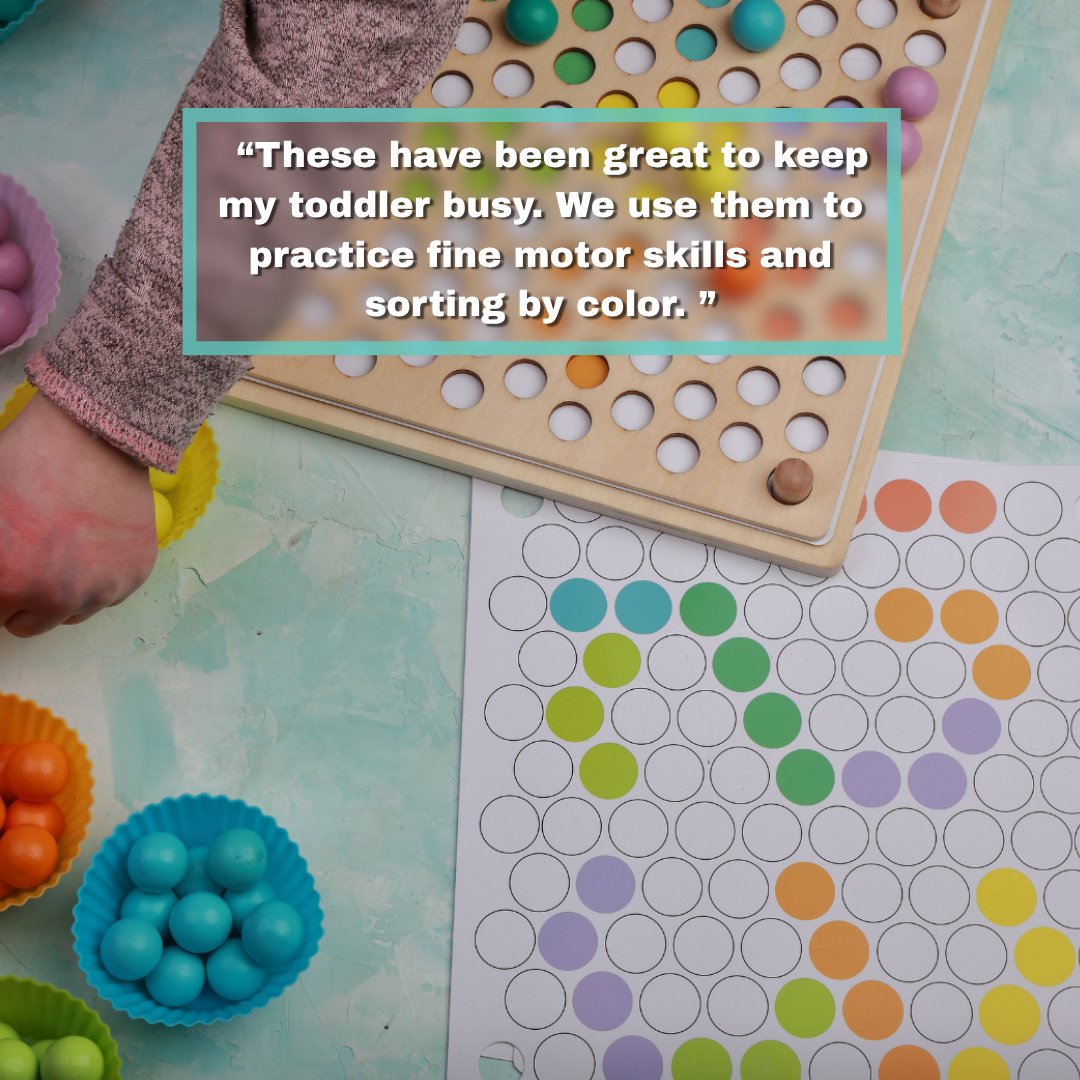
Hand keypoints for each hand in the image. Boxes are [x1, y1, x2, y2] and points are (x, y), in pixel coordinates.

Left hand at [0, 391, 157, 636]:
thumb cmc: (28, 464)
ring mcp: (103, 588)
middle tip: (30, 557)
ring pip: (73, 612)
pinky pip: (110, 594)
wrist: (92, 437)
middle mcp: (59, 597)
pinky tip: (92, 543)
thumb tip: (0, 573)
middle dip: (24, 595)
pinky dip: (100, 577)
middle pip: (30, 623)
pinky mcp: (135, 574)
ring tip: (63, 548)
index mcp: (10, 583)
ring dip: (64, 590)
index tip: (6, 563)